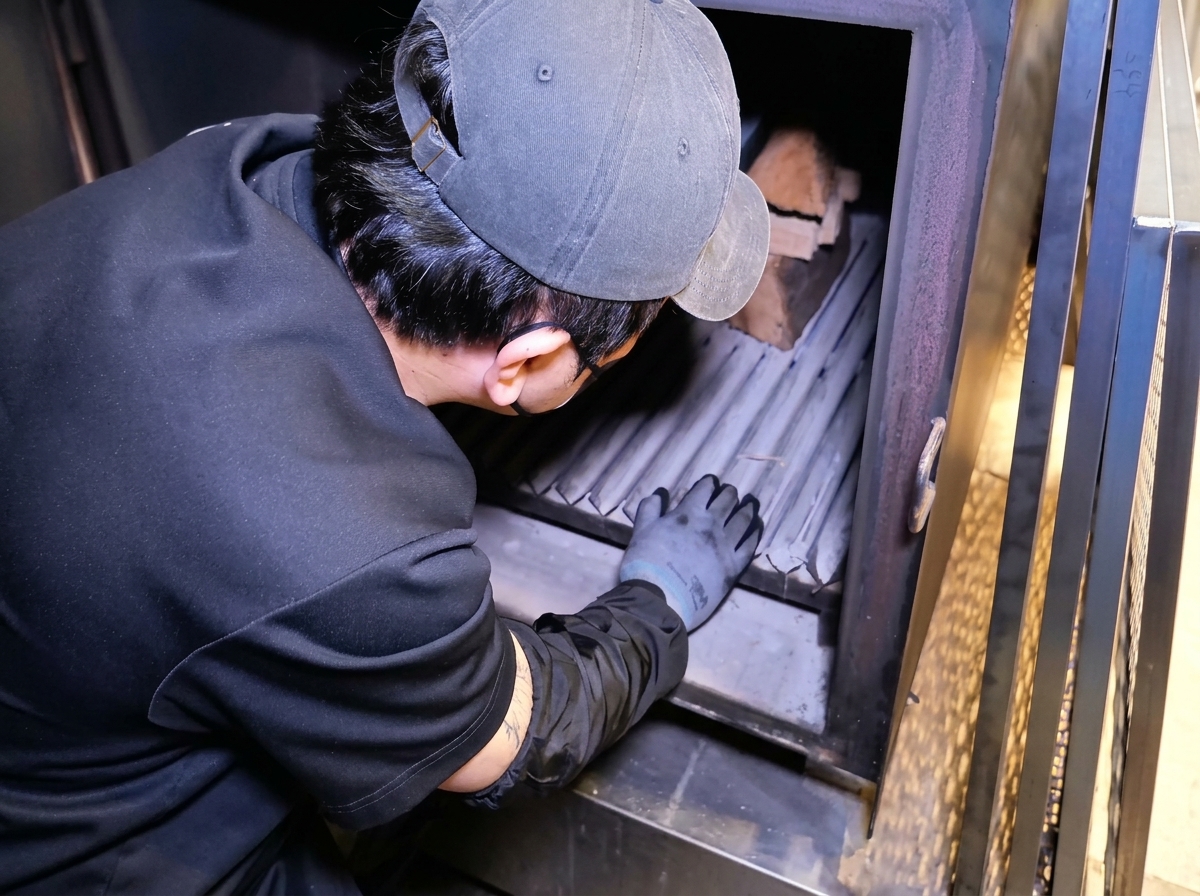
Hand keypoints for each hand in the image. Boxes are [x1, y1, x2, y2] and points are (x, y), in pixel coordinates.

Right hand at [618, 475, 762, 630]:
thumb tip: (660, 493)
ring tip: (751, 504)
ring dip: (747, 509)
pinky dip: (755, 534)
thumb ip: (650, 508)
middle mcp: (711, 525)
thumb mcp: (641, 530)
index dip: (709, 483)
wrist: (659, 598)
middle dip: (729, 493)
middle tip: (731, 492)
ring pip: (743, 520)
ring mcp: (725, 546)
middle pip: (727, 501)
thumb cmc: (646, 563)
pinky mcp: (733, 567)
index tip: (711, 482)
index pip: (705, 490)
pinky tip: (757, 528)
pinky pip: (749, 546)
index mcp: (688, 514)